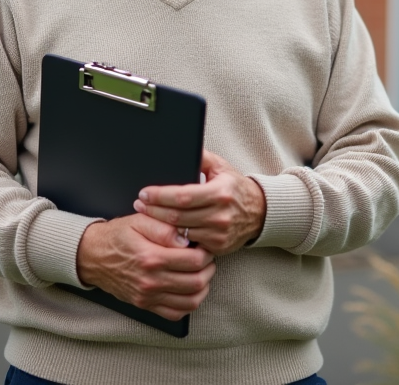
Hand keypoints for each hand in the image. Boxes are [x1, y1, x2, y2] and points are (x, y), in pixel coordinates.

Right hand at [75, 213, 215, 320]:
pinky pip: (176, 313)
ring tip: (200, 272)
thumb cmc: (118, 235)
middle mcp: (151, 281)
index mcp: (151, 257)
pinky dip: (188, 303)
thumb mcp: (140, 220)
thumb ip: (165, 227)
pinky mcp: (145, 305)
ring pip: (191, 301)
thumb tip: (186, 239)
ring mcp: (148, 296)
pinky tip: (188, 289)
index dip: (206, 252)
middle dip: (208, 269)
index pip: (194, 261)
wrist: (94, 256)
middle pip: (196, 282)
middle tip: (207, 258)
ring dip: (203, 287)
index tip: (204, 246)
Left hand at [133, 150, 266, 255]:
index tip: (144, 193)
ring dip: (159, 225)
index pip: (182, 196)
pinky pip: (189, 244)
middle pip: (177, 216)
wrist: (259, 212)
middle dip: (153, 210)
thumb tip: (179, 149)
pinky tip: (163, 231)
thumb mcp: (221, 167)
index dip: (160, 196)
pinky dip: (174, 238)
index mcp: (219, 193)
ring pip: (180, 232)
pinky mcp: (217, 247)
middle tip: (139, 204)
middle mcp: (220, 215)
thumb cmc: (235, 188)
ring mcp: (219, 234)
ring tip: (146, 215)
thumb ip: (201, 157)